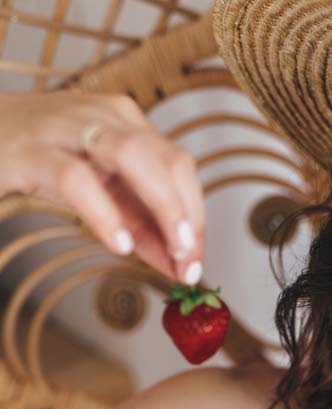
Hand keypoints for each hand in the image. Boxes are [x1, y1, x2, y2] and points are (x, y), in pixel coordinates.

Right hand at [0, 91, 204, 283]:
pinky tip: (120, 244)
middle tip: (191, 263)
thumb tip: (179, 264)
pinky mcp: (29, 150)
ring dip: (165, 208)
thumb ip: (139, 224)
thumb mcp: (100, 191)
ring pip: (133, 156)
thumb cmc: (36, 160)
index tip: (197, 262)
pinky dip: (105, 214)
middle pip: (169, 160)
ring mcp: (67, 127)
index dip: (197, 218)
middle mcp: (105, 116)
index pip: (180, 168)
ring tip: (174, 251)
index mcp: (127, 123)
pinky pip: (76, 180)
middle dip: (189, 217)